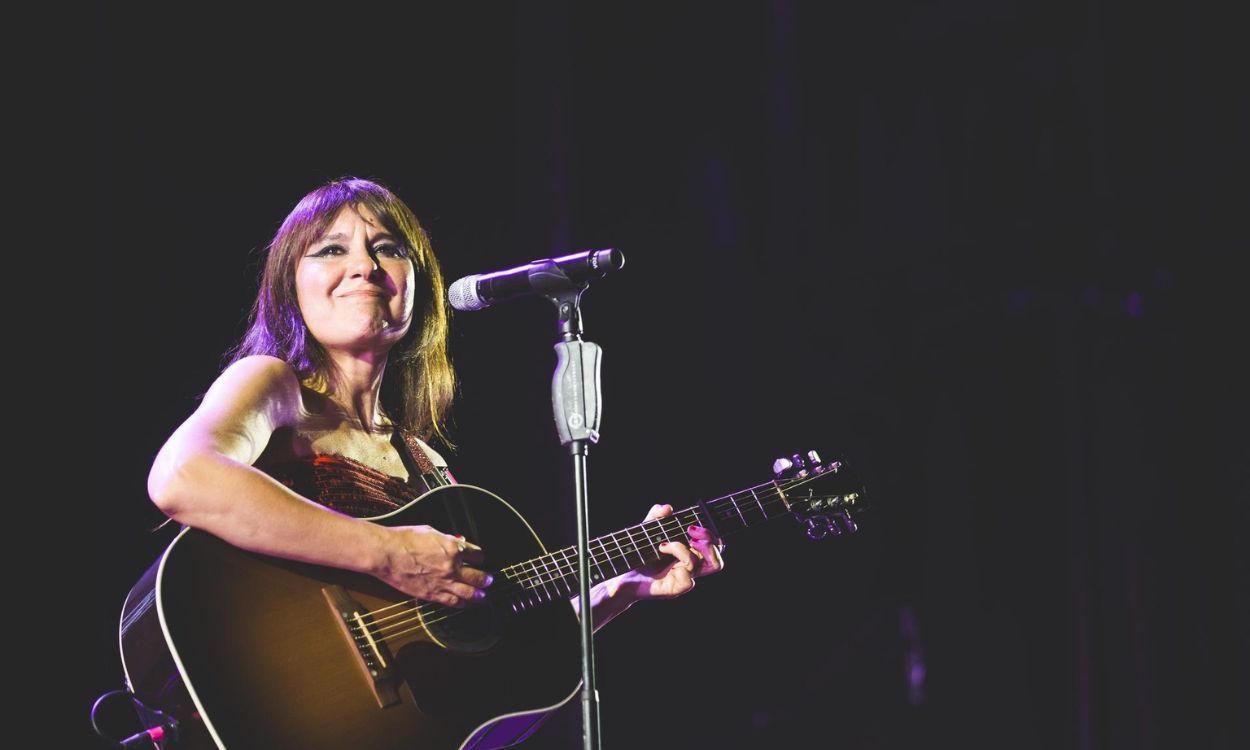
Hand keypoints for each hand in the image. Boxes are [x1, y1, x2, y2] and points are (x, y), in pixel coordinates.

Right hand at [374, 525, 491, 606]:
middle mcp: (452, 567)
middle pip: (478, 576)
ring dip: (479, 595)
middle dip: (486, 579)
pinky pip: (453, 602)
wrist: (386, 554)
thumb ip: (447, 539)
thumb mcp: (431, 532)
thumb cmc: (404, 539)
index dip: (480, 556)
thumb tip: (457, 542)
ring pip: (469, 593)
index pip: (477, 554)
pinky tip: (466, 604)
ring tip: (483, 596)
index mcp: (453, 548)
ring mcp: (443, 582)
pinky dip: (463, 604)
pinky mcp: (432, 594)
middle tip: (489, 580)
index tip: (480, 558)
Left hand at [619, 504, 724, 601]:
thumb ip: (656, 516)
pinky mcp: (676, 589)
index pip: (714, 548)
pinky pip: (688, 579)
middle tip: (690, 530)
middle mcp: (691, 568)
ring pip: (701, 565)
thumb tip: (667, 508)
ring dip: (683, 548)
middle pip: (718, 560)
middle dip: (709, 539)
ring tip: (666, 544)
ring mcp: (684, 579)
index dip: (711, 535)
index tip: (692, 525)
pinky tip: (661, 551)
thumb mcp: (647, 530)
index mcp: (690, 554)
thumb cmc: (639, 555)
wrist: (623, 575)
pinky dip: (677, 561)